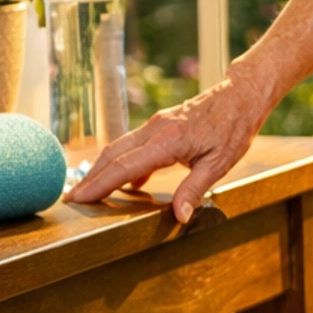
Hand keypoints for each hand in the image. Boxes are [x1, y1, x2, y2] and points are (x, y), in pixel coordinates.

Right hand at [67, 73, 270, 223]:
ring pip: (119, 148)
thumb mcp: (219, 163)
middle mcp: (154, 130)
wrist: (240, 95)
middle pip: (112, 155)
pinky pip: (134, 146)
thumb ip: (194, 190)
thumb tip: (179, 216)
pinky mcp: (160, 125)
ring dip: (102, 169)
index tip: (80, 199)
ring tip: (91, 192)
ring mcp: (155, 125)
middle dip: (90, 178)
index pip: (124, 166)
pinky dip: (124, 163)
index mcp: (167, 140)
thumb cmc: (234, 127)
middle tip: (72, 200)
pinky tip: (129, 184)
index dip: (99, 185)